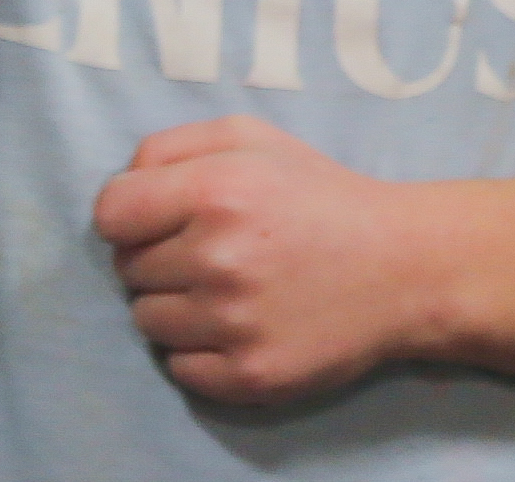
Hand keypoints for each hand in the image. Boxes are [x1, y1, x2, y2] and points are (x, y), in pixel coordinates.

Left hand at [94, 114, 437, 407]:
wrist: (405, 269)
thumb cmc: (318, 197)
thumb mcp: (246, 138)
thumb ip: (166, 147)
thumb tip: (120, 187)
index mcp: (214, 192)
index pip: (109, 215)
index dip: (130, 216)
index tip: (162, 220)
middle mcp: (219, 259)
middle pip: (128, 270)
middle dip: (158, 259)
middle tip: (212, 254)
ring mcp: (235, 324)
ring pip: (147, 321)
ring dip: (174, 307)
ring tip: (226, 291)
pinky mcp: (252, 376)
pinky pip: (179, 369)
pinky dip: (196, 352)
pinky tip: (236, 329)